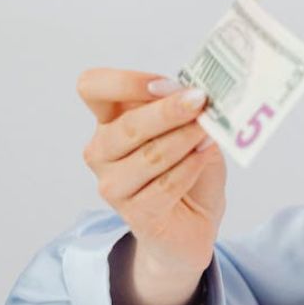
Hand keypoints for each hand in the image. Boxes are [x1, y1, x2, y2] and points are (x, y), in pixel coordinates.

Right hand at [78, 68, 226, 278]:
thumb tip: (189, 92)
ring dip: (184, 139)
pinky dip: (190, 167)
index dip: (125, 82)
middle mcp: (103, 151)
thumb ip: (187, 111)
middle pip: (126, 126)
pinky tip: (205, 156)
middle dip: (167, 111)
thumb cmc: (190, 169)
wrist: (195, 222)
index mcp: (111, 121)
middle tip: (200, 101)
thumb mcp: (193, 130)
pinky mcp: (135, 214)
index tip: (165, 85)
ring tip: (210, 132)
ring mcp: (114, 185)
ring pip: (149, 156)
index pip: (93, 88)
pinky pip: (164, 186)